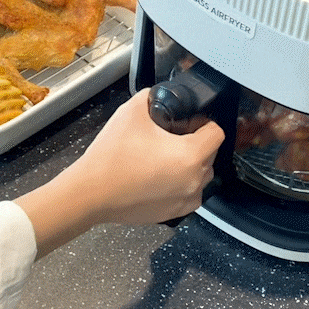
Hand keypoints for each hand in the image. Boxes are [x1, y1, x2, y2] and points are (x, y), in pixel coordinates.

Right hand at [14, 88, 224, 257]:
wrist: (92, 193)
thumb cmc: (112, 156)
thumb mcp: (131, 112)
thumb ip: (150, 98)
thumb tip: (157, 95)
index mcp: (191, 155)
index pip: (216, 133)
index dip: (203, 122)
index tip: (187, 122)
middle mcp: (195, 180)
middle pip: (211, 154)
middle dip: (196, 143)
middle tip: (171, 137)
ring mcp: (186, 200)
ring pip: (202, 176)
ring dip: (191, 164)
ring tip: (164, 157)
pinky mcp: (174, 213)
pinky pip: (189, 194)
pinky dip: (181, 183)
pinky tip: (159, 175)